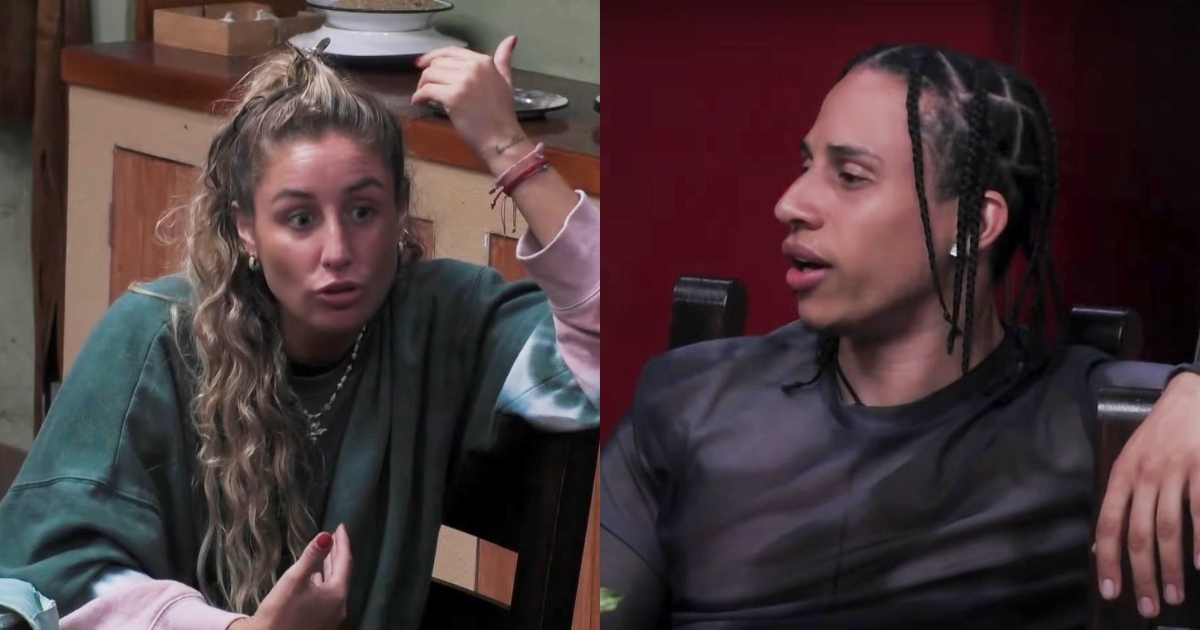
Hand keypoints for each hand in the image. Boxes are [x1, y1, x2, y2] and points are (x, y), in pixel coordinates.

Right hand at [229, 524, 352, 629]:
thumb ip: (311, 556)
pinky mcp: (319, 622)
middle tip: (334, 536)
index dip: (343, 542)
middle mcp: (338, 607)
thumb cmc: (280, 611)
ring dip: (329, 568)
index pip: (345, 562)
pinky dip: (322, 581)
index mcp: (337, 595)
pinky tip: (315, 577)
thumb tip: (325, 535)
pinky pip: (325, 596)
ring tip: (326, 552)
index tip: (341, 526)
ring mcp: (329, 616)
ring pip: (332, 585)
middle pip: (340, 574)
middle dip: (336, 554)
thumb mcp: (295, 580)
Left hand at [411, 35, 525, 169]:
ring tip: (421, 95)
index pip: (452, 51)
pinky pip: (427, 91)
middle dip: (428, 74)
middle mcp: (473, 67)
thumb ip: (503, 60)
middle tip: (424, 86)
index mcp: (484, 61)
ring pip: (430, 75)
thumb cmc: (503, 113)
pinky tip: (418, 102)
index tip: (422, 64)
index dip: (434, 56)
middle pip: (438, 63)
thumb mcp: (506, 80)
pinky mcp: (452, 97)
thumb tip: (511, 38)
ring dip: (422, 85)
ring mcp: (463, 82)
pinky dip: (419, 96)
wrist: (502, 139)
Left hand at [1095, 371, 1199, 617]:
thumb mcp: (1130, 461)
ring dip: (1171, 569)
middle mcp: (1144, 475)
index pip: (1107, 523)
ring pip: (1169, 530)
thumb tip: (1100, 546)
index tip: (1110, 591)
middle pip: (1138, 535)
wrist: (1192, 396)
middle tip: (1148, 607)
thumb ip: (1119, 502)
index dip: (1107, 559)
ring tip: (1174, 595)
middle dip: (1142, 576)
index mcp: (1122, 474)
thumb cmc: (1161, 435)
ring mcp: (1175, 472)